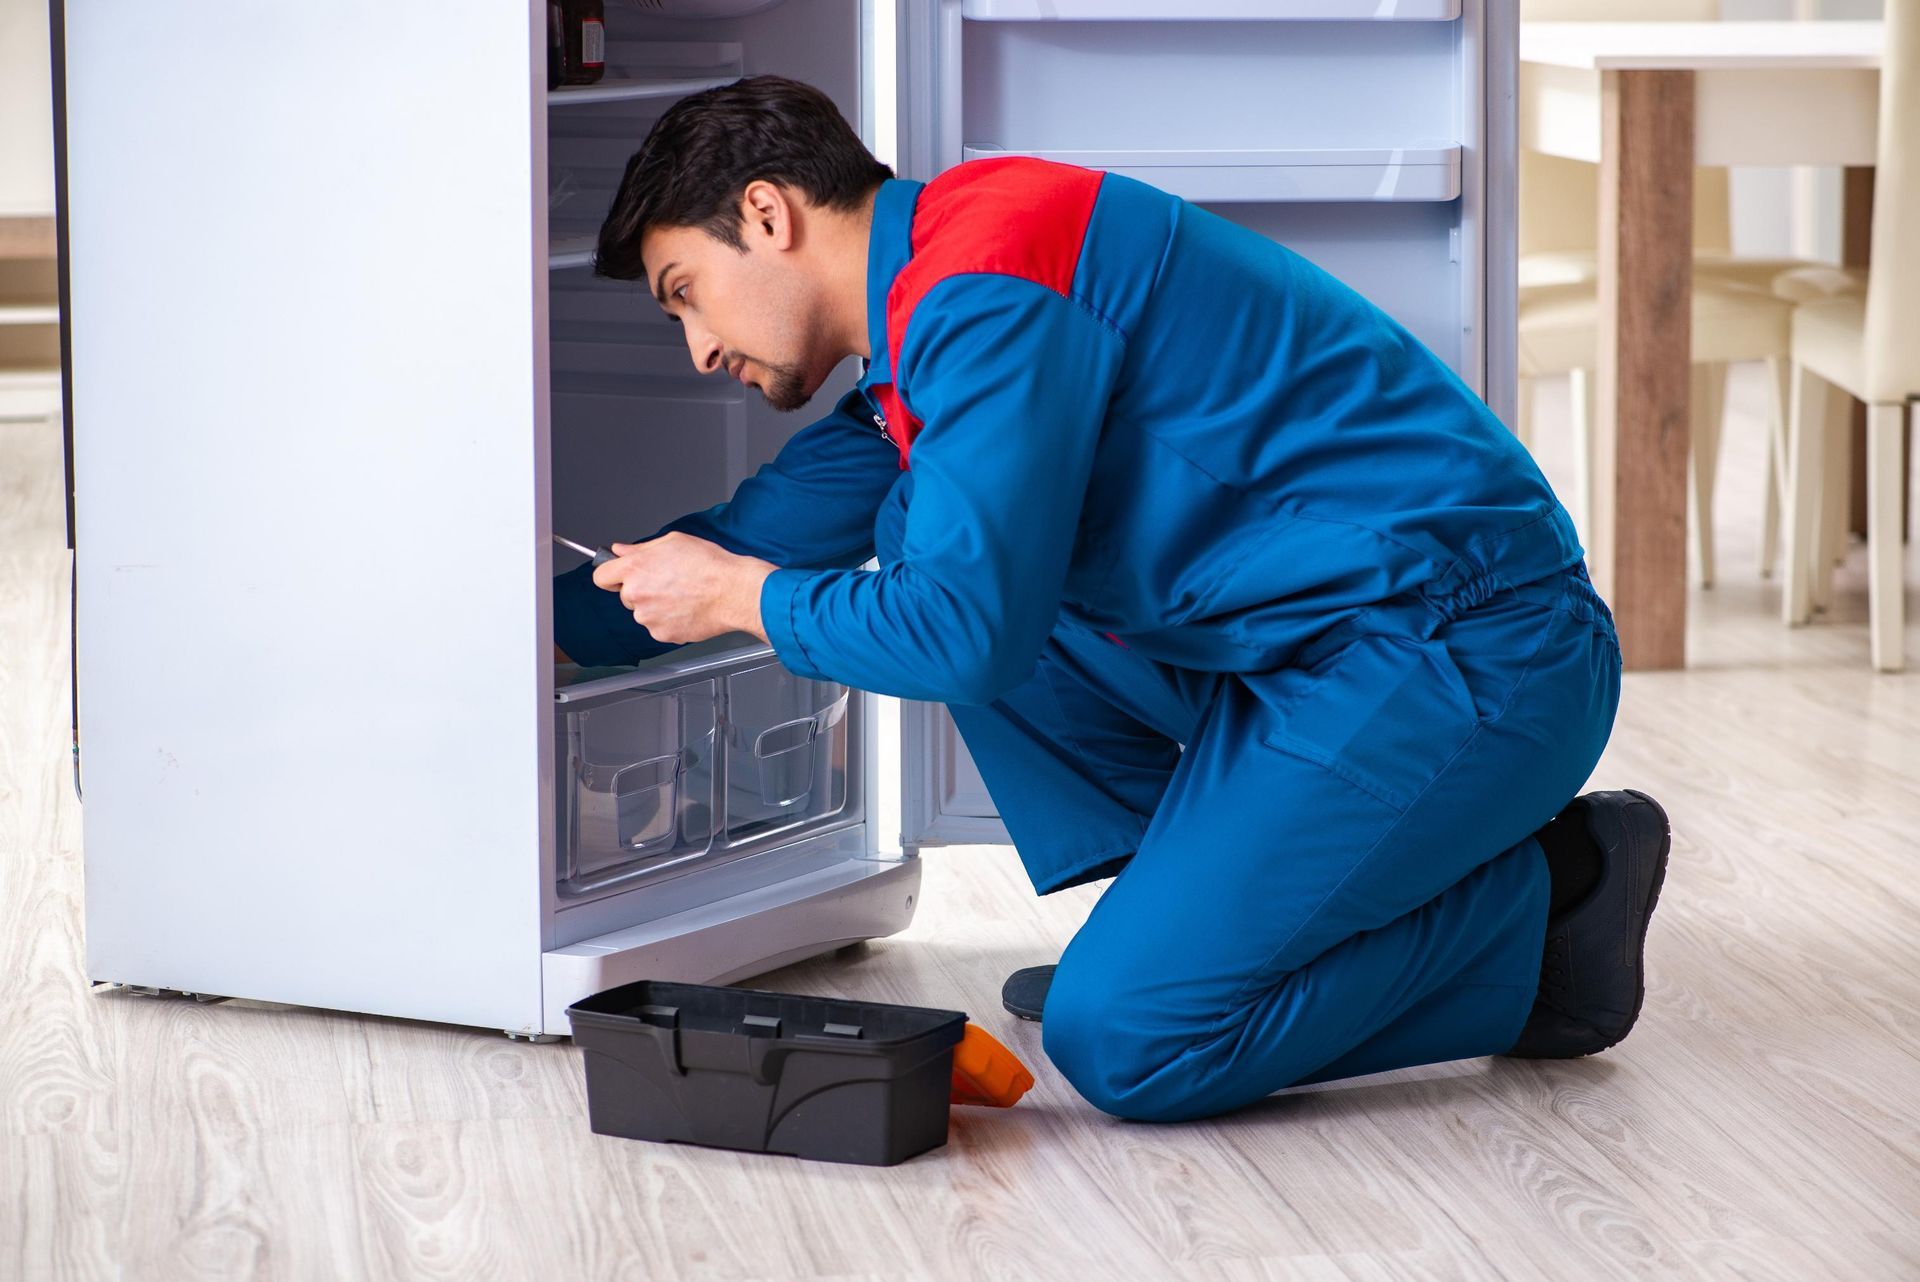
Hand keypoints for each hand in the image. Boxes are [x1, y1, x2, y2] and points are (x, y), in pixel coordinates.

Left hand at [590, 532, 775, 644]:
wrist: (734, 592)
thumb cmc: (710, 566)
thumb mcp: (673, 542)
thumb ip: (640, 549)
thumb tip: (621, 551)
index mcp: (635, 569)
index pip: (601, 577)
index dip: (611, 575)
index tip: (619, 576)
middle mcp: (636, 594)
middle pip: (626, 595)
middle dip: (641, 589)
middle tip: (667, 582)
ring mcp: (648, 617)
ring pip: (643, 612)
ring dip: (656, 606)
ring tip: (683, 595)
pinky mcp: (662, 634)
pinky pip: (658, 626)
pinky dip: (669, 620)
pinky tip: (687, 608)